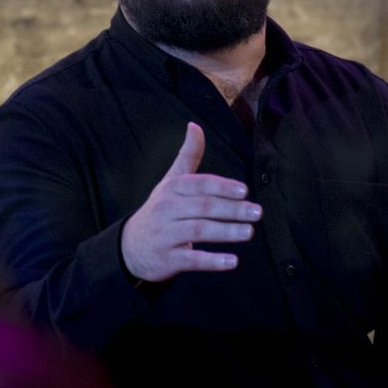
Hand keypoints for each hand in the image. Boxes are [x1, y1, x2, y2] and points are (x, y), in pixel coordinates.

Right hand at [121, 122, 261, 282]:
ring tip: (249, 232)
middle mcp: (167, 209)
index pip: (199, 184)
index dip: (221, 187)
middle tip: (257, 213)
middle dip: (232, 210)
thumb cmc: (160, 209)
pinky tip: (232, 261)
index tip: (244, 191)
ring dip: (225, 232)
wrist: (130, 245)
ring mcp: (166, 235)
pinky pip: (191, 259)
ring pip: (198, 231)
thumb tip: (195, 126)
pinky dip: (212, 261)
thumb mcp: (171, 181)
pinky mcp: (168, 259)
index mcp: (172, 188)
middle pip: (203, 207)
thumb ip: (188, 155)